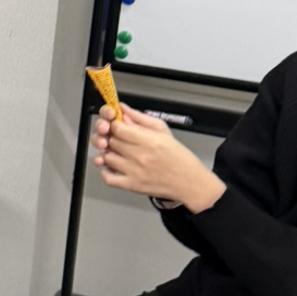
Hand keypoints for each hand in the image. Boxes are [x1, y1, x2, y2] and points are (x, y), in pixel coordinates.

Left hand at [92, 104, 224, 212]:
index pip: (118, 128)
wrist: (190, 182)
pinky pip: (108, 178)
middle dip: (113, 138)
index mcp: (149, 141)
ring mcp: (135, 172)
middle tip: (120, 139)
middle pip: (111, 141)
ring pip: (107, 157)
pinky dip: (106, 172)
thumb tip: (123, 110)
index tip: (118, 126)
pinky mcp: (132, 185)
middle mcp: (140, 156)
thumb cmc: (179, 157)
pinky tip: (113, 167)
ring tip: (119, 152)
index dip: (114, 125)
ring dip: (110, 153)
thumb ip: (140, 118)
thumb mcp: (163, 131)